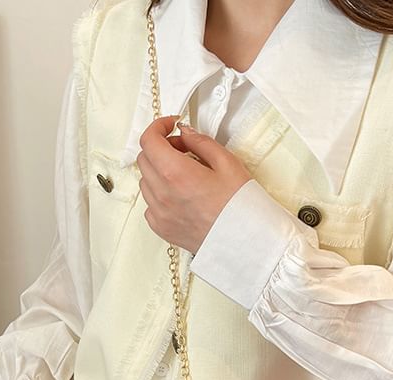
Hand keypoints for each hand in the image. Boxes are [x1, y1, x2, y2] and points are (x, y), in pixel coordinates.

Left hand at [136, 115, 252, 253]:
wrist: (247, 242)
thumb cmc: (241, 205)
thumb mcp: (228, 163)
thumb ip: (201, 142)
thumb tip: (185, 133)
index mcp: (176, 173)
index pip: (149, 140)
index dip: (158, 127)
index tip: (171, 125)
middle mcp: (162, 194)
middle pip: (145, 159)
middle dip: (161, 148)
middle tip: (185, 150)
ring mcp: (159, 214)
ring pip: (146, 181)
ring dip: (159, 171)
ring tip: (186, 175)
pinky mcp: (161, 228)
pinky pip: (150, 204)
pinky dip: (160, 194)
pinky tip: (181, 196)